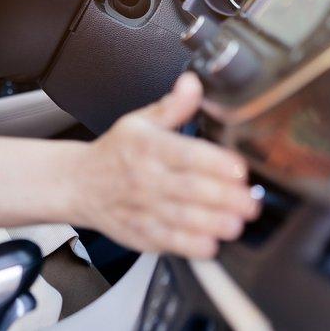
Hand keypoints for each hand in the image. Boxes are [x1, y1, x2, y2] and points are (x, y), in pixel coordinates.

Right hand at [70, 73, 260, 259]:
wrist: (79, 183)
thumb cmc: (115, 153)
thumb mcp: (139, 121)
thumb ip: (173, 106)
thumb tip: (193, 84)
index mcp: (148, 146)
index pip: (186, 154)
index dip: (216, 163)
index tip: (240, 169)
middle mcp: (145, 178)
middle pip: (190, 190)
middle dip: (226, 198)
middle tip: (250, 201)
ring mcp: (143, 208)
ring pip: (183, 220)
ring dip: (214, 223)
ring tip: (237, 223)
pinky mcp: (141, 234)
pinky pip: (169, 243)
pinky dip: (191, 246)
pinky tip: (210, 243)